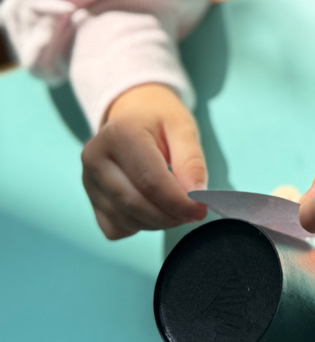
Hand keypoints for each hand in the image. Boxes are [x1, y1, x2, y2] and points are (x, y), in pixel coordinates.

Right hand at [81, 83, 207, 239]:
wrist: (133, 113)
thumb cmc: (159, 119)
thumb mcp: (182, 127)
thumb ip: (191, 161)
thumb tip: (196, 195)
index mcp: (119, 135)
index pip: (150, 181)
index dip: (178, 202)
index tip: (201, 209)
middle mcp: (95, 159)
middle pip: (134, 203)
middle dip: (169, 216)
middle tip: (193, 213)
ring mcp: (88, 181)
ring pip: (125, 219)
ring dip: (157, 222)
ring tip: (175, 206)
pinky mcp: (90, 199)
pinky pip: (115, 228)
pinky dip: (138, 226)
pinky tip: (151, 206)